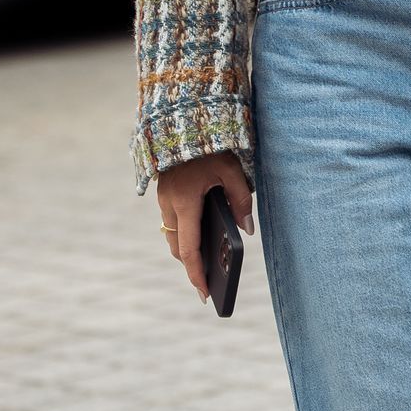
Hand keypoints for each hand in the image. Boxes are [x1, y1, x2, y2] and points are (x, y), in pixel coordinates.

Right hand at [155, 152, 253, 301]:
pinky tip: (201, 237)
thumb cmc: (210, 145)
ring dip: (187, 250)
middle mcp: (169, 203)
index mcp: (185, 201)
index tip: (204, 293)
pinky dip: (185, 233)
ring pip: (172, 235)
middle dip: (191, 266)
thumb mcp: (231, 170)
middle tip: (207, 285)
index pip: (189, 248)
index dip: (196, 273)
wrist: (181, 117)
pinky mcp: (164, 192)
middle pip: (177, 247)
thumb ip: (241, 200)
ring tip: (206, 265)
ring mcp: (163, 198)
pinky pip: (173, 221)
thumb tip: (247, 230)